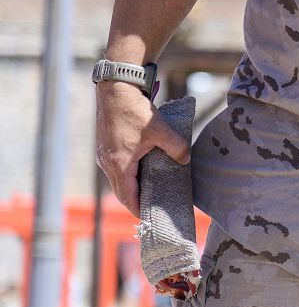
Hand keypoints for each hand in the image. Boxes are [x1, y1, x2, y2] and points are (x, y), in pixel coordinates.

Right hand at [95, 81, 189, 216]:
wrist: (116, 88)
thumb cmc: (135, 110)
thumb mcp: (161, 131)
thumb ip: (177, 148)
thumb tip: (185, 160)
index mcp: (119, 165)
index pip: (127, 197)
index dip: (139, 209)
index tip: (150, 218)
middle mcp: (108, 163)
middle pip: (121, 191)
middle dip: (136, 201)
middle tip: (152, 208)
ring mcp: (104, 154)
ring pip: (118, 179)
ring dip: (132, 187)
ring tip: (150, 190)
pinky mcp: (106, 145)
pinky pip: (116, 167)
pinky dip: (127, 174)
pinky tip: (142, 170)